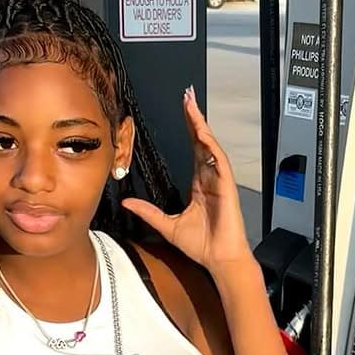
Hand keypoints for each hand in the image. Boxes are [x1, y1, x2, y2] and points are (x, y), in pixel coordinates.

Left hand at [123, 87, 251, 278]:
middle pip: (201, 140)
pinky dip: (210, 144)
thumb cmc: (201, 245)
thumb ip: (148, 212)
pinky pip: (218, 160)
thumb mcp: (167, 225)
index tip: (183, 110)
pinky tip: (201, 131)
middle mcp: (210, 178)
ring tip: (192, 105)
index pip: (192, 148)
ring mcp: (219, 180)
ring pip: (209, 145)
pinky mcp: (226, 186)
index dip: (188, 128)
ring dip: (201, 124)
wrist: (219, 259)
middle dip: (194, 117)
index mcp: (199, 184)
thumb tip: (127, 202)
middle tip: (187, 95)